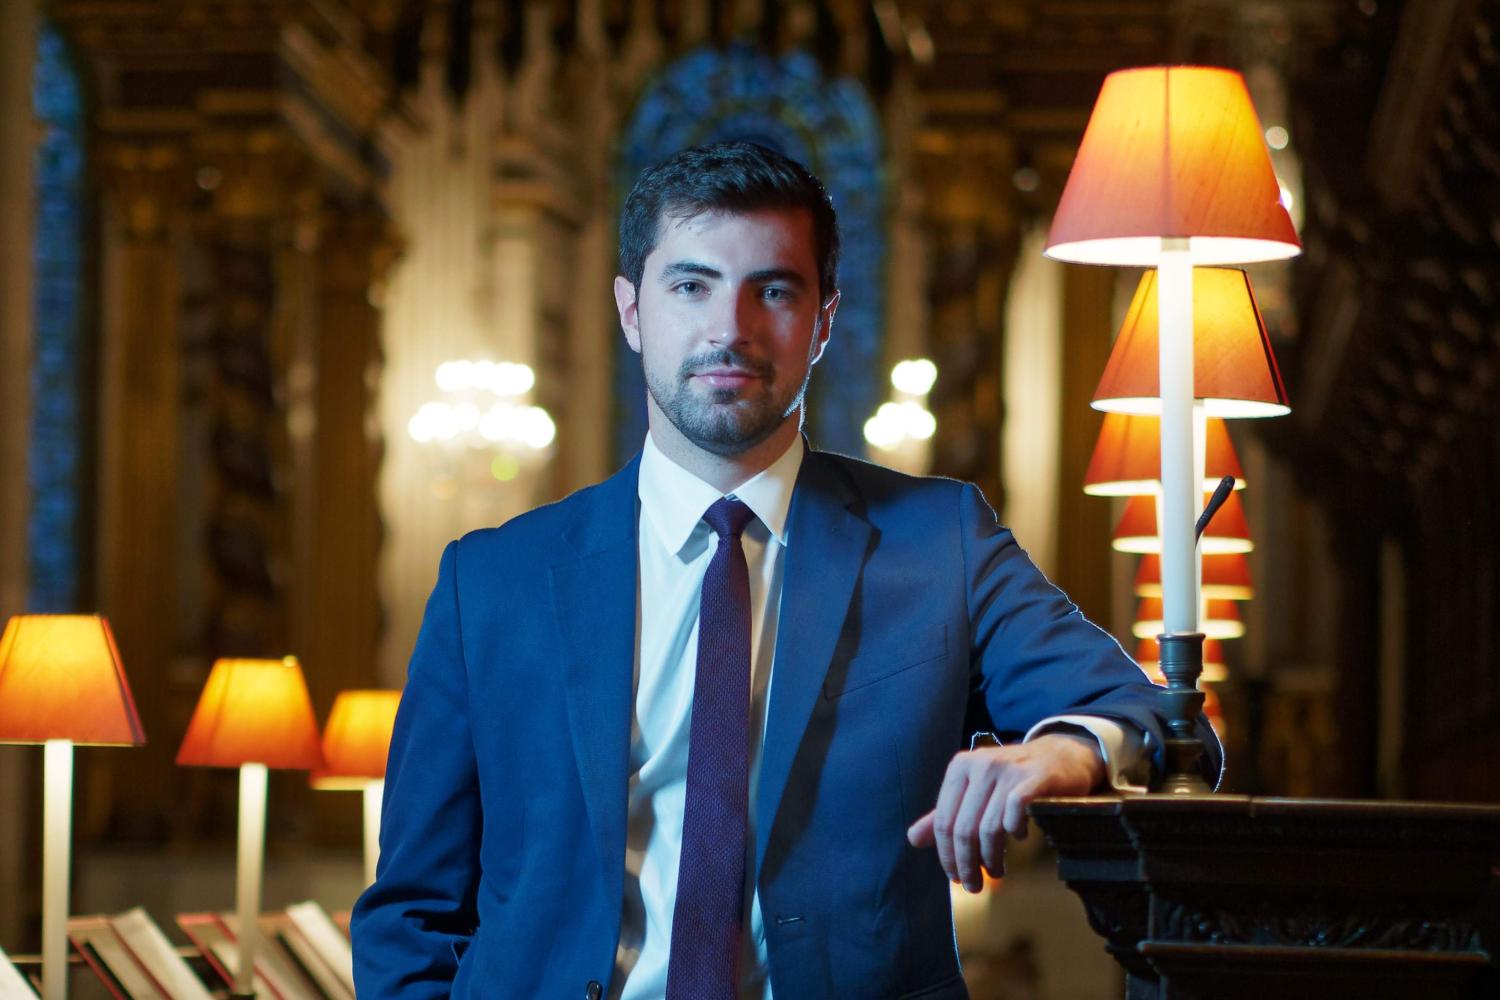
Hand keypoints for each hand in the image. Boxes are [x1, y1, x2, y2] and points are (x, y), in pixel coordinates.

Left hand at [905, 734, 1104, 891]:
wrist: (1059, 755)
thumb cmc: (1012, 778)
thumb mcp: (974, 790)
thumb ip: (945, 814)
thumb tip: (913, 839)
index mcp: (960, 767)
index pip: (943, 821)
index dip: (947, 855)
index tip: (955, 877)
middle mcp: (981, 765)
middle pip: (963, 828)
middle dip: (967, 864)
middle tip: (974, 885)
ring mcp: (1008, 769)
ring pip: (988, 827)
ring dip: (991, 858)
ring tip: (995, 872)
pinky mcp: (1035, 777)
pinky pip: (1015, 812)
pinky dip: (1014, 833)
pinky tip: (1017, 839)